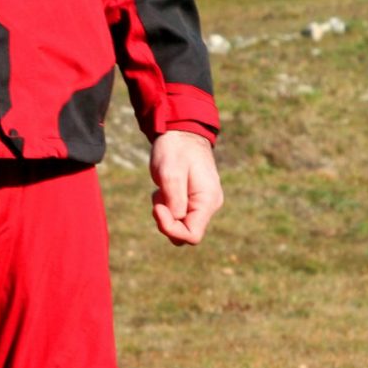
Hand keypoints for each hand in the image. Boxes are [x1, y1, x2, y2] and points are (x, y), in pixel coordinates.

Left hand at [149, 131, 223, 246]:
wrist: (181, 132)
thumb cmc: (175, 149)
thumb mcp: (170, 173)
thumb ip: (174, 201)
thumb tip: (177, 221)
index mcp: (208, 201)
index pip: (192, 235)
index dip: (171, 229)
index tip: (158, 209)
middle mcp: (209, 205)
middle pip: (185, 233)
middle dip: (166, 221)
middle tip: (158, 198)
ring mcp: (202, 203)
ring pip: (180, 225)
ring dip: (165, 213)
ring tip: (161, 190)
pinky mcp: (193, 200)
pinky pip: (178, 215)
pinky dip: (166, 207)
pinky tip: (164, 189)